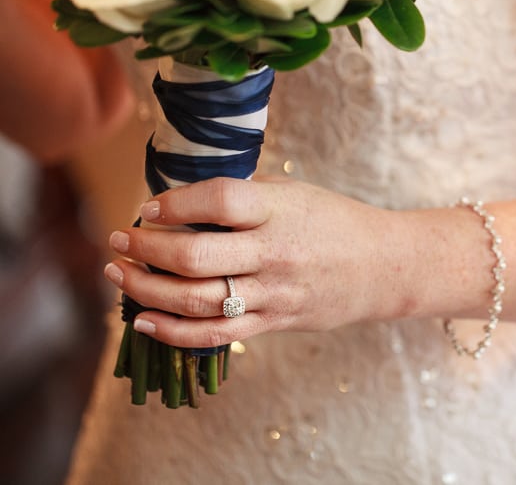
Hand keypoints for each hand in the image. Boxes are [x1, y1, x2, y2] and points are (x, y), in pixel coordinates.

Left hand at [105, 177, 402, 346]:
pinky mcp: (273, 323)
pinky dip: (171, 331)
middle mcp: (274, 252)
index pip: (217, 201)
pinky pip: (213, 334)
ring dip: (146, 288)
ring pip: (195, 300)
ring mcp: (273, 293)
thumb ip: (242, 196)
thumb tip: (178, 199)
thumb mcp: (293, 192)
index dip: (174, 202)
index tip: (150, 207)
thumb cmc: (334, 221)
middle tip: (120, 240)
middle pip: (194, 256)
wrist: (382, 267)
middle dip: (145, 249)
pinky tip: (143, 319)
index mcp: (280, 210)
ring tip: (120, 273)